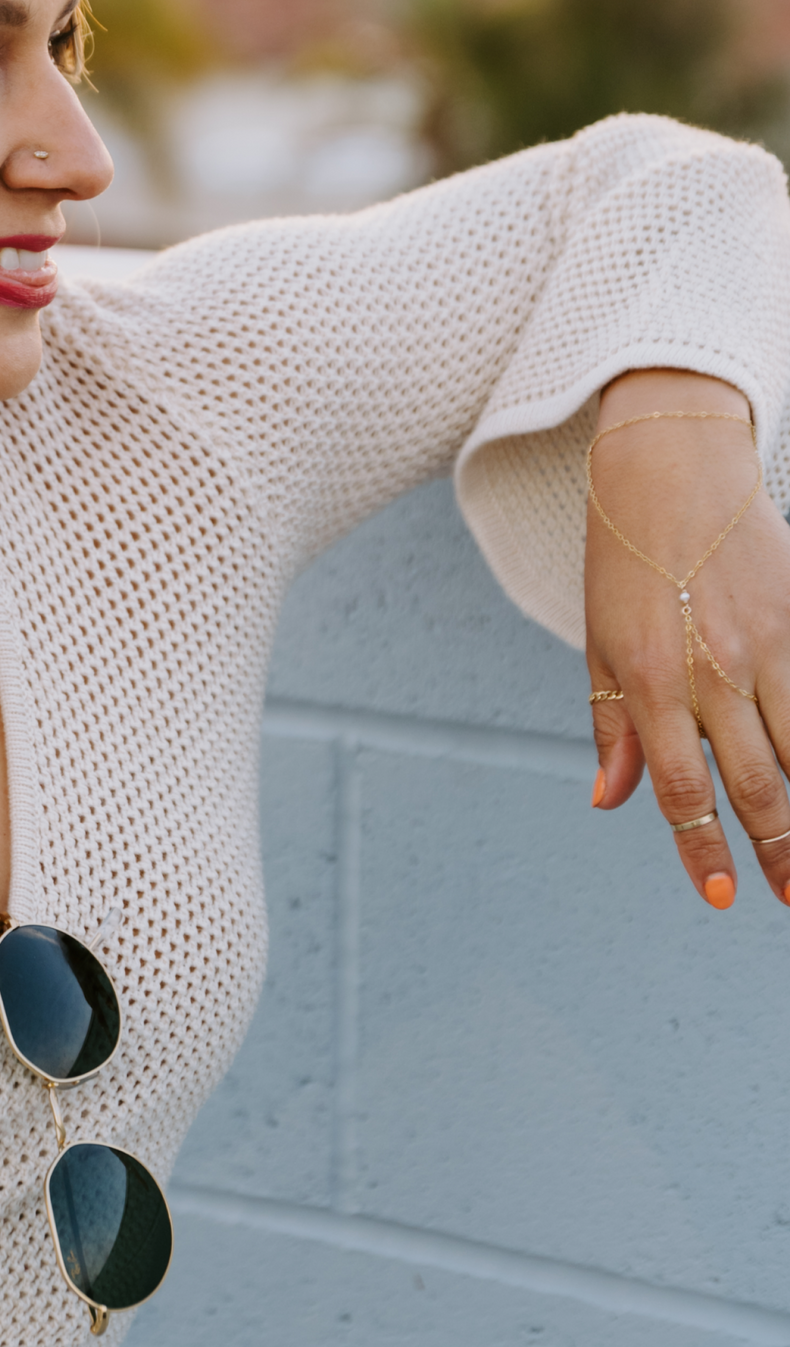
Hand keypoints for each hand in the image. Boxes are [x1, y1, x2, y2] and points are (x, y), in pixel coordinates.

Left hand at [586, 369, 789, 908]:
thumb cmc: (624, 566)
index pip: (684, 787)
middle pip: (758, 781)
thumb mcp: (599, 647)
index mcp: (651, 682)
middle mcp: (714, 671)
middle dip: (778, 848)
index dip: (703, 847)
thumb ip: (612, 729)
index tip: (723, 895)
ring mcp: (769, 646)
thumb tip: (609, 802)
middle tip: (789, 895)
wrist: (669, 474)